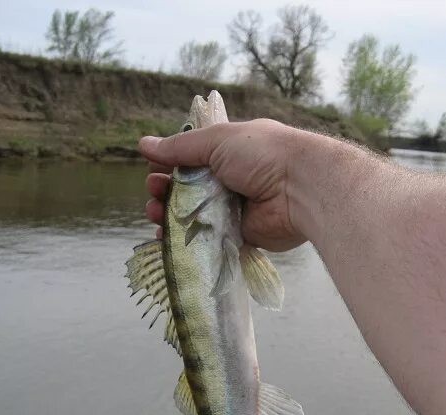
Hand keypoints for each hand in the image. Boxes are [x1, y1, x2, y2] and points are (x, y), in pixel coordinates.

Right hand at [139, 119, 307, 251]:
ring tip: (155, 215)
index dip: (169, 165)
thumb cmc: (263, 155)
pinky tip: (168, 239)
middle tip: (153, 193)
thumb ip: (180, 147)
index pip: (191, 159)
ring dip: (171, 216)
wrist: (301, 188)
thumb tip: (145, 144)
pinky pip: (209, 240)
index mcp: (229, 152)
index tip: (153, 171)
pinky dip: (188, 241)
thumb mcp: (217, 141)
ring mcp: (236, 209)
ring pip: (195, 216)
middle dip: (165, 191)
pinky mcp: (241, 235)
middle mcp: (232, 180)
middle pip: (189, 189)